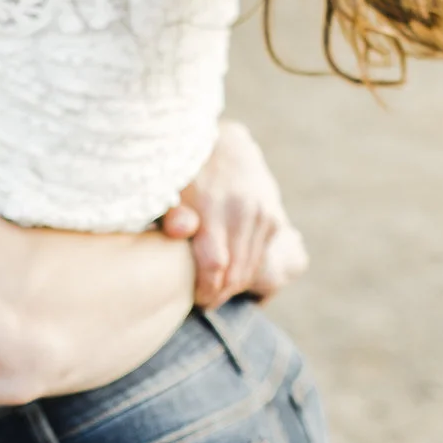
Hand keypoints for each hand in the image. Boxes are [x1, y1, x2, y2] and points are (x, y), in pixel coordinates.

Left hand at [161, 122, 302, 306]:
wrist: (223, 143)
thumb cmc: (184, 172)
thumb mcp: (169, 188)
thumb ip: (172, 212)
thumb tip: (182, 229)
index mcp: (213, 205)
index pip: (215, 264)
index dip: (205, 290)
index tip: (195, 299)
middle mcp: (243, 211)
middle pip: (235, 272)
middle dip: (218, 293)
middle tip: (203, 299)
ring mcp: (262, 214)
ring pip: (250, 268)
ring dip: (233, 285)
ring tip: (214, 288)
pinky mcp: (272, 218)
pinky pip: (260, 257)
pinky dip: (246, 269)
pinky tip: (229, 270)